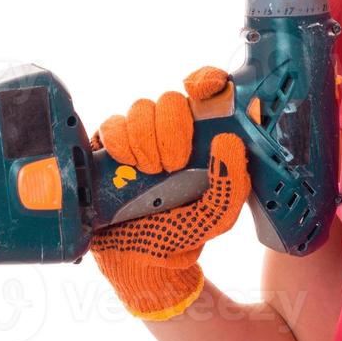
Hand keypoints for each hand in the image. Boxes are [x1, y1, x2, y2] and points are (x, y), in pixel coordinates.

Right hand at [87, 66, 251, 320]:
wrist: (139, 260)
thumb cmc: (183, 231)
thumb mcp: (217, 216)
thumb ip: (231, 184)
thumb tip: (228, 141)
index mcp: (204, 137)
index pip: (208, 90)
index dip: (206, 80)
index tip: (204, 90)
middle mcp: (173, 130)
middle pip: (171, 99)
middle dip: (173, 130)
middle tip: (173, 164)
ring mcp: (141, 136)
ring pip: (142, 108)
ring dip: (146, 141)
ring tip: (150, 173)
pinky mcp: (110, 146)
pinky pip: (112, 124)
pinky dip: (121, 144)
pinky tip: (128, 167)